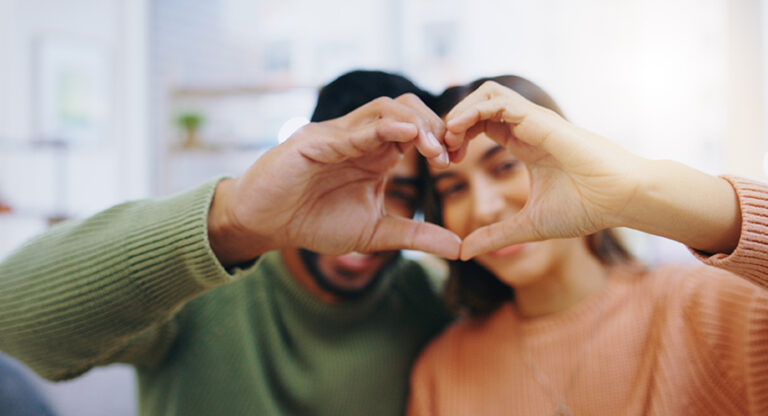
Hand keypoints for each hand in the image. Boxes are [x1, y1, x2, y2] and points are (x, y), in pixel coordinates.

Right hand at [209, 94, 460, 266]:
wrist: (265, 225)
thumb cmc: (314, 222)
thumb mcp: (375, 232)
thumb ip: (415, 236)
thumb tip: (460, 249)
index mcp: (375, 154)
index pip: (416, 129)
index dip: (440, 138)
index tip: (457, 160)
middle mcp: (359, 138)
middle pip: (406, 108)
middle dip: (433, 125)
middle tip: (449, 153)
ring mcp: (336, 135)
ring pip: (383, 108)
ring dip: (413, 123)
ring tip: (432, 148)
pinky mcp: (313, 141)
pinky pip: (350, 130)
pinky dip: (379, 129)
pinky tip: (404, 136)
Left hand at [443, 81, 646, 259]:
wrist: (623, 199)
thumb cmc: (586, 208)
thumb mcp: (528, 226)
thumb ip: (495, 236)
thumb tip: (462, 252)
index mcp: (524, 144)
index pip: (481, 124)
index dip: (459, 138)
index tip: (448, 164)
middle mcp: (527, 127)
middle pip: (479, 104)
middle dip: (453, 122)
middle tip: (442, 151)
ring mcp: (534, 120)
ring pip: (486, 93)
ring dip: (460, 112)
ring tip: (450, 140)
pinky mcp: (540, 119)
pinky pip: (498, 101)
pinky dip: (472, 111)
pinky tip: (460, 134)